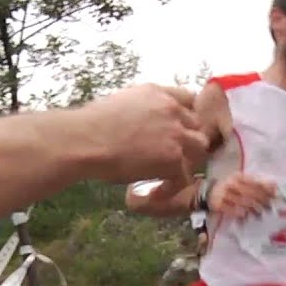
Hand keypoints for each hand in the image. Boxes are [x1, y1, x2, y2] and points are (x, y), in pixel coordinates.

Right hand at [81, 83, 207, 182]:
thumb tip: (140, 123)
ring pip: (199, 148)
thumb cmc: (90, 123)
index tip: (180, 128)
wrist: (85, 140)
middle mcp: (172, 110)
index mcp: (158, 93)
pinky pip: (184, 177)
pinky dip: (171, 187)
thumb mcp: (121, 102)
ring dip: (187, 161)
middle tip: (175, 154)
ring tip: (170, 173)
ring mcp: (176, 134)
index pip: (188, 98)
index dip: (187, 115)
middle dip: (189, 139)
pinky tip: (155, 192)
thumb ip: (141, 108)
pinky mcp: (174, 159)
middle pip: (197, 124)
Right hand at [208, 173, 276, 219]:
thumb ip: (257, 184)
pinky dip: (239, 213)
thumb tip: (275, 185)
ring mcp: (224, 194)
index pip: (254, 182)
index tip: (274, 196)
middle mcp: (231, 184)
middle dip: (261, 200)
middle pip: (250, 192)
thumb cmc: (230, 188)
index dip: (266, 189)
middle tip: (269, 207)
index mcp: (238, 177)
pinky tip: (245, 217)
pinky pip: (231, 209)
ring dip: (252, 209)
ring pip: (241, 202)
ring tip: (260, 214)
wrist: (209, 192)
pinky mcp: (218, 204)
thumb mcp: (242, 182)